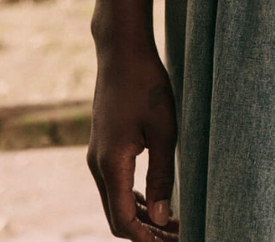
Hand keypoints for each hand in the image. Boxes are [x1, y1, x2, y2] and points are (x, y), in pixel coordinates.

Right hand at [88, 0, 178, 240]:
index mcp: (111, 164)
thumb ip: (162, 177)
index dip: (146, 239)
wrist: (122, 51)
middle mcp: (98, 165)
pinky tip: (153, 200)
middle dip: (145, 232)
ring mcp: (97, 155)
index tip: (174, 241)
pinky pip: (113, 184)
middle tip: (177, 234)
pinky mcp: (102, 146)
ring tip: (171, 222)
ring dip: (140, 216)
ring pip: (114, 202)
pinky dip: (131, 198)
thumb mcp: (164, 131)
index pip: (123, 221)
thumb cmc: (146, 85)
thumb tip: (163, 219)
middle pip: (116, 217)